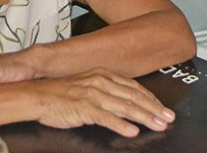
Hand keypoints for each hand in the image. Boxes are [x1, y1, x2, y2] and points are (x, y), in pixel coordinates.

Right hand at [29, 68, 175, 136]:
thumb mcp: (87, 86)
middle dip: (154, 109)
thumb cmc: (60, 94)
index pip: (133, 87)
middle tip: (169, 118)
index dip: (151, 99)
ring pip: (125, 107)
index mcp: (103, 75)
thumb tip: (125, 103)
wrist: (37, 96)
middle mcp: (101, 82)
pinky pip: (107, 117)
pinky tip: (132, 131)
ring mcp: (94, 94)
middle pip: (134, 97)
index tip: (163, 108)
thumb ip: (106, 92)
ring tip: (158, 125)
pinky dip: (121, 124)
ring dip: (144, 117)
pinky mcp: (85, 107)